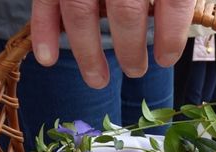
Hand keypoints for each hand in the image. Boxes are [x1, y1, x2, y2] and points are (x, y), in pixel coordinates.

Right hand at [31, 0, 194, 88]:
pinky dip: (44, 29)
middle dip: (131, 48)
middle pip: (126, 9)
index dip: (171, 35)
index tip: (166, 58)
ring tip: (98, 79)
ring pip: (81, 9)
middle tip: (135, 69)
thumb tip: (168, 32)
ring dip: (88, 51)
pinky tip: (48, 58)